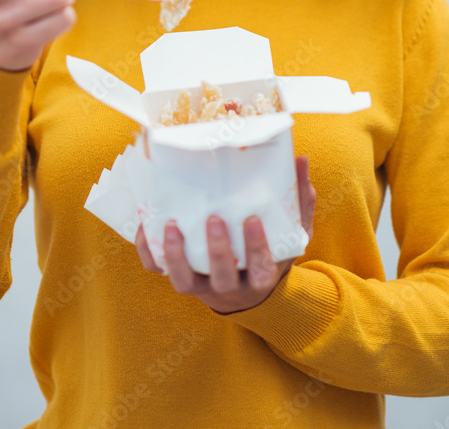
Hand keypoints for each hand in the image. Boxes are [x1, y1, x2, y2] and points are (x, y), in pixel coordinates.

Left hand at [135, 156, 315, 314]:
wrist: (249, 288)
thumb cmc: (272, 251)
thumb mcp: (292, 232)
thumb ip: (299, 200)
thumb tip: (300, 160)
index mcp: (261, 277)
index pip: (262, 269)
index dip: (256, 248)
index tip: (252, 220)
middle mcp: (230, 287)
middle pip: (222, 278)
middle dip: (217, 250)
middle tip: (214, 218)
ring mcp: (202, 286)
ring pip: (185, 282)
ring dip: (177, 256)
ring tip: (173, 225)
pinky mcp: (181, 278)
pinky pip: (159, 271)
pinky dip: (150, 252)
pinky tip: (147, 225)